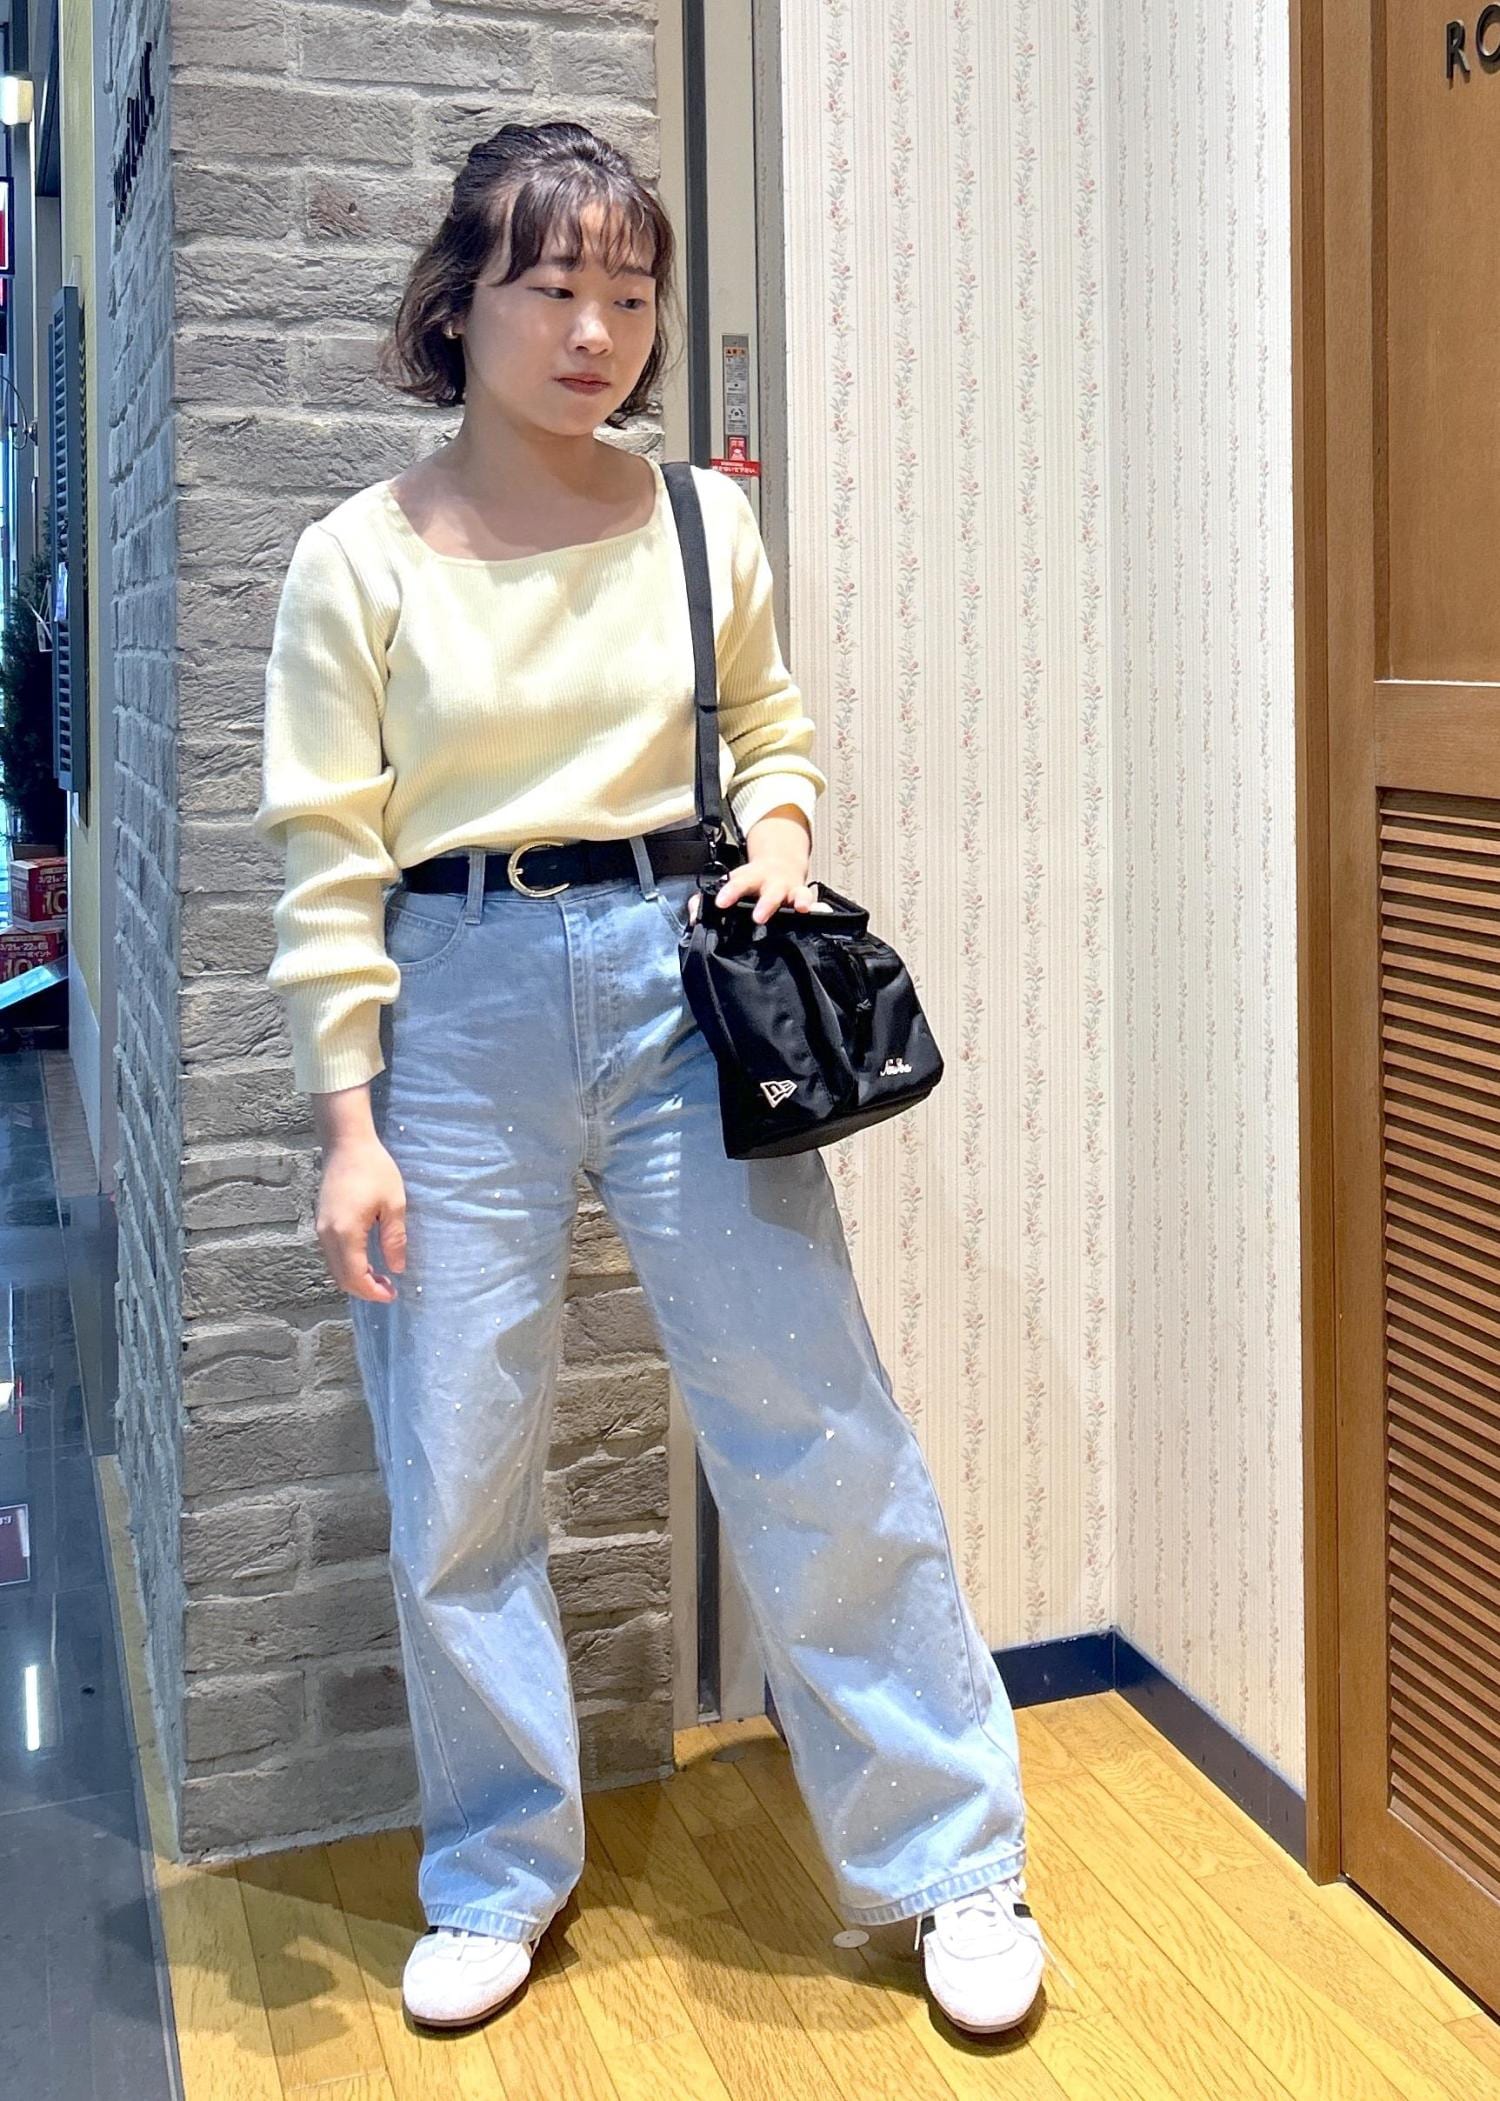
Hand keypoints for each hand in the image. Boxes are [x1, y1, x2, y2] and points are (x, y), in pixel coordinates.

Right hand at [315, 1134, 407, 1300]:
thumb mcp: (394, 1204)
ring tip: (381, 1275)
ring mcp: (320, 1228)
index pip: (355, 1277)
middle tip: (389, 1288)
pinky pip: (332, 1254)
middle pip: (341, 1278)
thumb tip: (397, 1268)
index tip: (392, 1294)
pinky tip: (366, 1259)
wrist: (346, 1143)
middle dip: (364, 1289)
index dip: (373, 1292)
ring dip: (355, 1278)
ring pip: (335, 1267)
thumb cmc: (374, 1169)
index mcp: (345, 1233)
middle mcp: (327, 1235)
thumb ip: (394, 1239)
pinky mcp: (320, 1222)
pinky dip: (347, 1264)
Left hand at [708, 808, 816, 925]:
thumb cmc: (753, 880)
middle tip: (758, 917)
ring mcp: (788, 888)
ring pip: (794, 893)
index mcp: (749, 878)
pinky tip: (815, 912)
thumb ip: (708, 897)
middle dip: (766, 903)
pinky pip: (809, 900)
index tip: (721, 903)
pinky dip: (813, 905)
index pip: (737, 883)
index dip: (730, 892)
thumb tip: (694, 912)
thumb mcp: (732, 883)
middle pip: (769, 891)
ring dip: (797, 900)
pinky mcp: (802, 895)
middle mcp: (770, 882)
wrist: (780, 864)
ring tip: (799, 909)